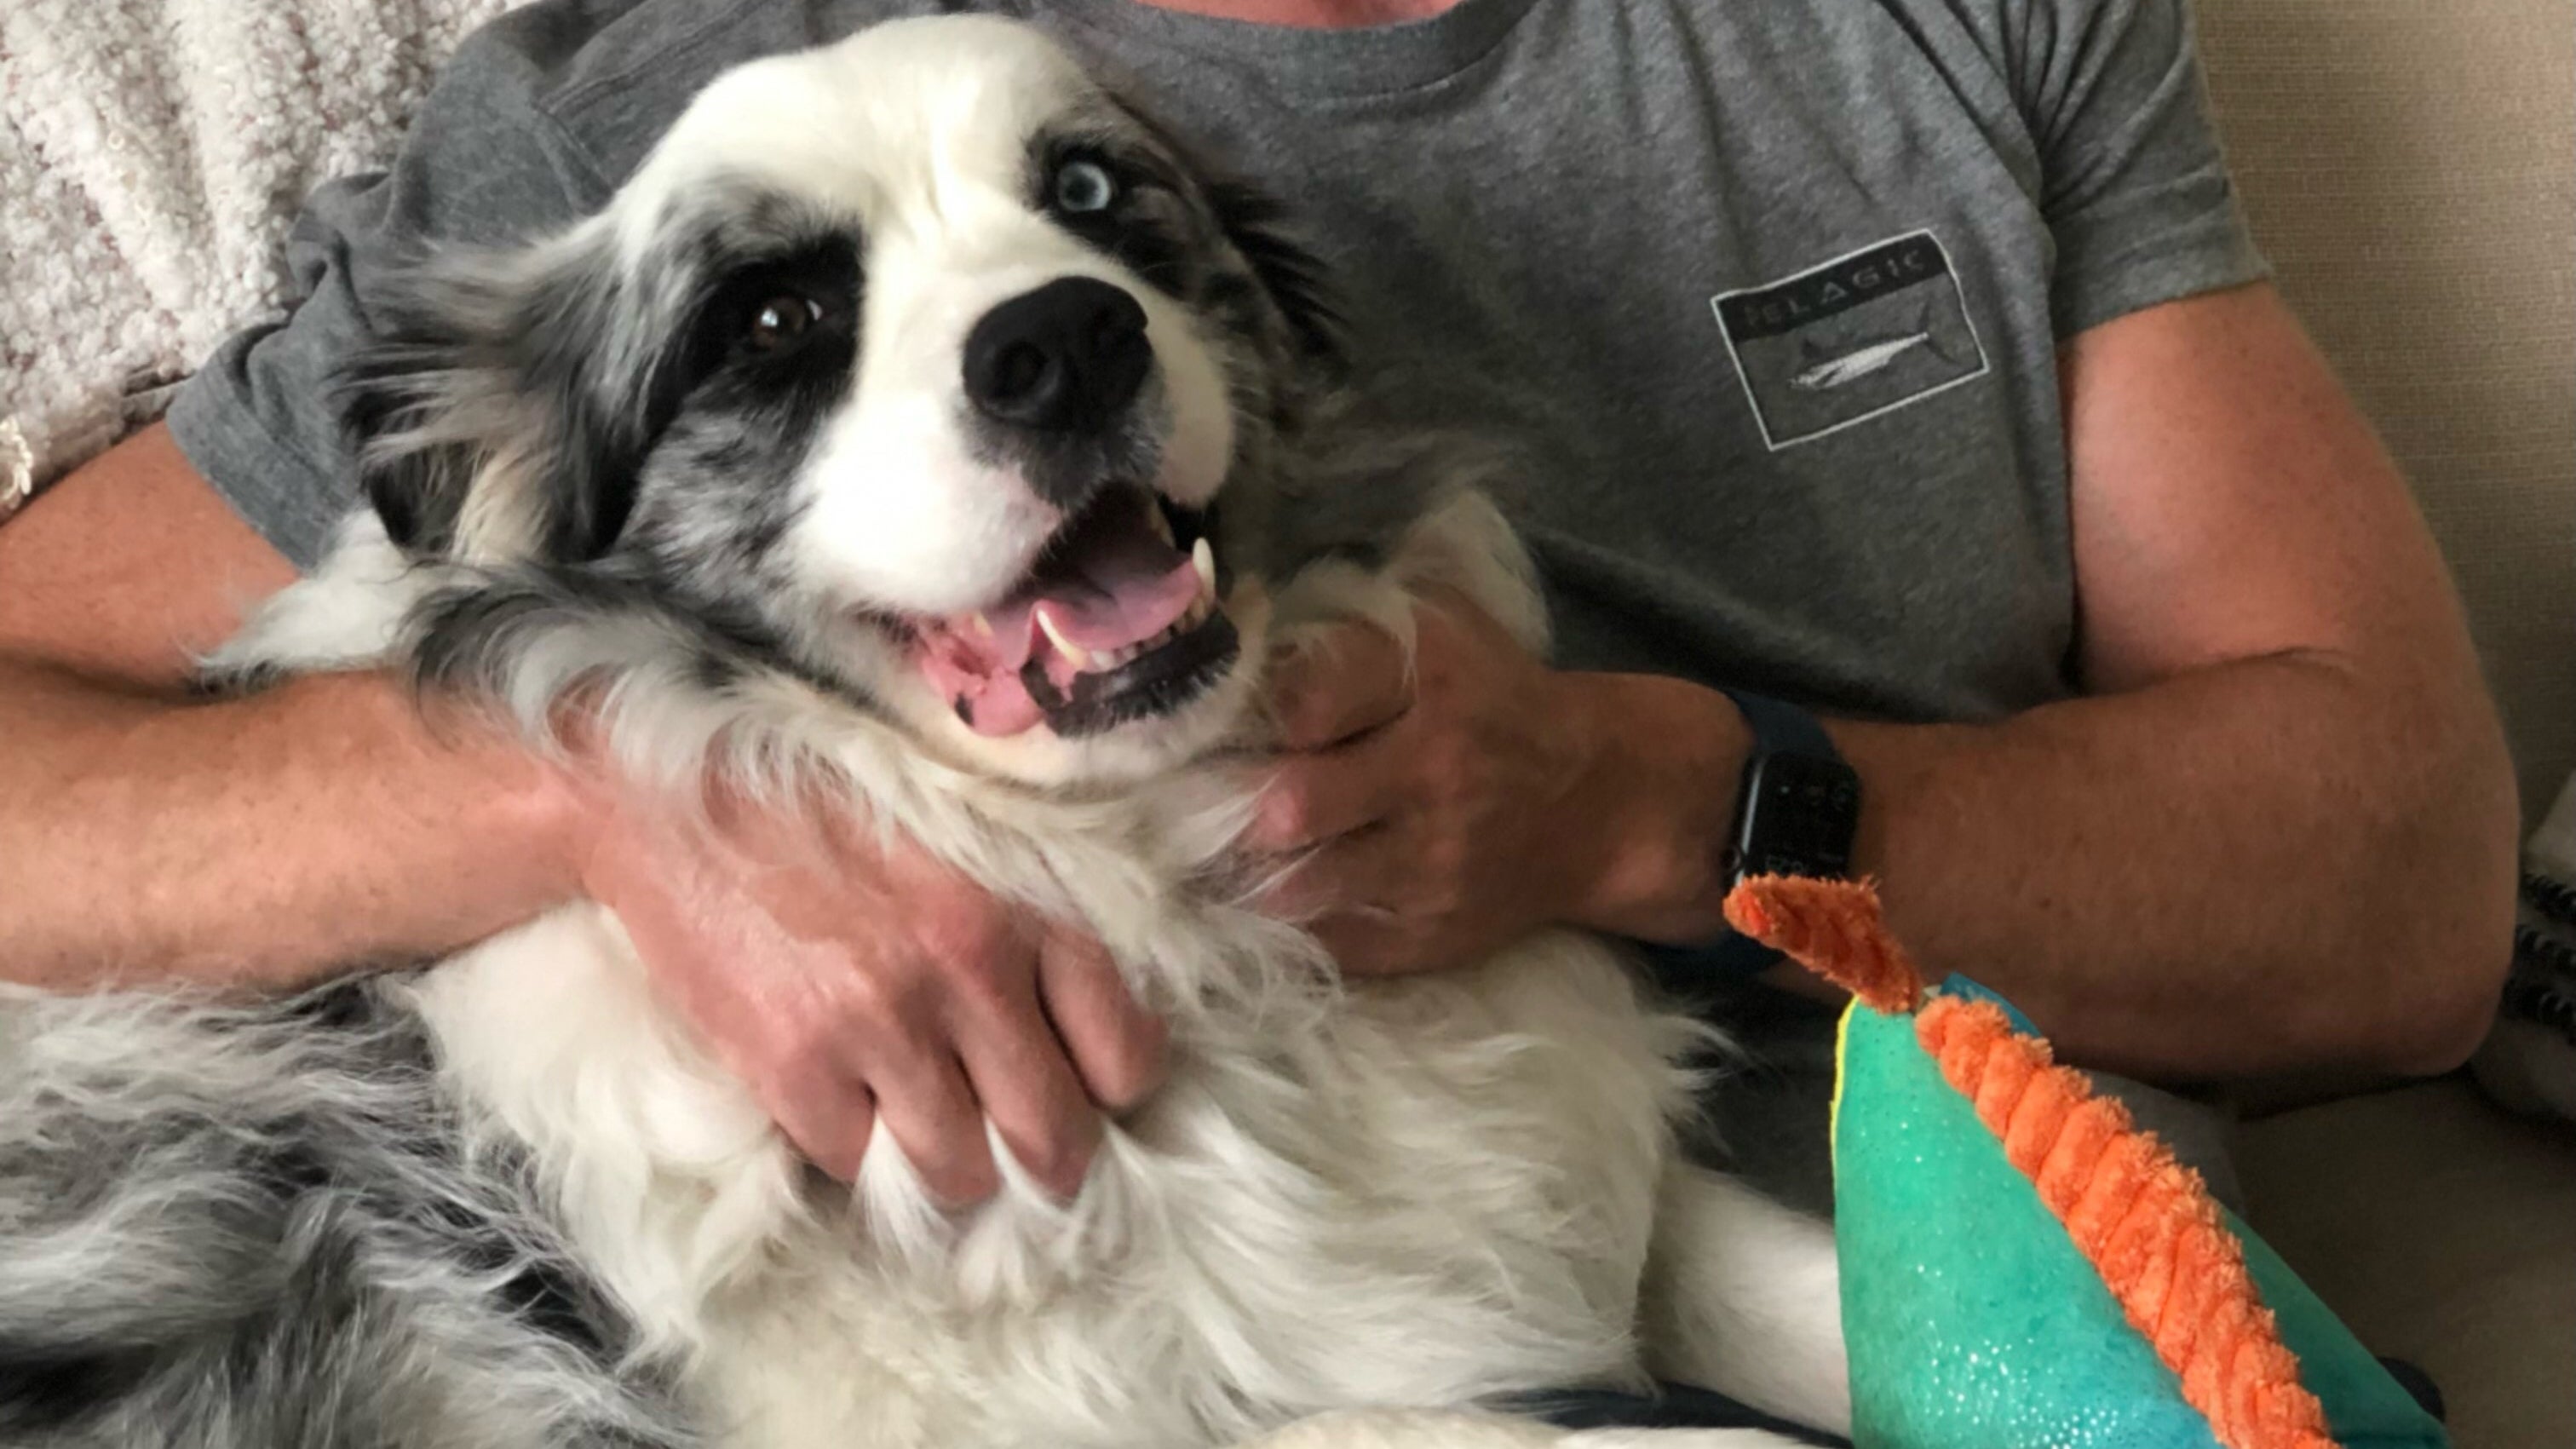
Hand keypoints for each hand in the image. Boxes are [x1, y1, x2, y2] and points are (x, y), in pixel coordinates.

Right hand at [571, 786, 1166, 1201]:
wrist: (668, 799)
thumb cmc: (825, 808)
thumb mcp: (967, 834)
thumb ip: (1032, 921)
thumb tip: (1080, 1034)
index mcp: (1029, 907)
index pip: (1127, 1056)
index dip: (1108, 1092)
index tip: (1081, 1089)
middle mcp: (971, 969)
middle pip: (1054, 1137)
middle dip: (1041, 1160)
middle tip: (1014, 1148)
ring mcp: (881, 1022)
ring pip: (958, 1172)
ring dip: (945, 1168)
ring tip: (921, 1128)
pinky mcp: (793, 1066)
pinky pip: (854, 1162)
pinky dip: (849, 1146)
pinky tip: (835, 1093)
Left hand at [1239, 592, 1744, 972]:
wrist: (1602, 799)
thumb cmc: (1493, 700)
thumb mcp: (1441, 633)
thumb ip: (1349, 629)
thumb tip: (1231, 633)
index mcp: (1433, 682)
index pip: (1308, 698)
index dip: (1257, 713)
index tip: (1232, 721)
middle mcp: (1436, 773)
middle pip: (1293, 802)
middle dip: (1238, 801)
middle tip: (1205, 799)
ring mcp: (1435, 864)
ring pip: (1300, 884)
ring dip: (1250, 872)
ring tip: (1223, 853)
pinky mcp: (1431, 933)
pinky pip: (1329, 942)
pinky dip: (1287, 923)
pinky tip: (1264, 897)